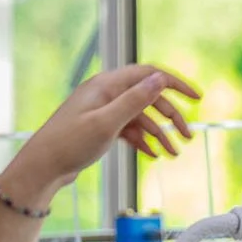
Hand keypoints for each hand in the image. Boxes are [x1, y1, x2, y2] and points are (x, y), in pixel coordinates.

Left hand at [1, 64, 200, 204]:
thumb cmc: (69, 143)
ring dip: (159, 134)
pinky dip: (143, 142)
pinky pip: (129, 130)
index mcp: (108, 85)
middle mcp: (107, 94)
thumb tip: (160, 80)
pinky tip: (152, 155)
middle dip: (171, 117)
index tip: (197, 98)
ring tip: (173, 154)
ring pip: (140, 117)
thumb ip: (135, 100)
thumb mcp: (106, 122)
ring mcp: (104, 111)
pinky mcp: (101, 128)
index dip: (176, 84)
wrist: (44, 166)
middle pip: (149, 98)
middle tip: (188, 138)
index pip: (149, 75)